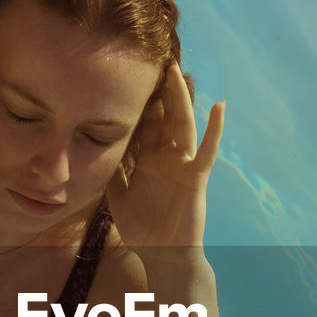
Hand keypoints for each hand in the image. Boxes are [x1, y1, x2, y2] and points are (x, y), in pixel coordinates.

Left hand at [106, 62, 224, 250]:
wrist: (163, 256)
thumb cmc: (143, 230)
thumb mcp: (118, 198)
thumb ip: (112, 173)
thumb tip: (97, 149)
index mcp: (149, 161)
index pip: (146, 124)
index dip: (140, 101)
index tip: (130, 74)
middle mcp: (167, 158)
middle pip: (164, 118)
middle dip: (160, 92)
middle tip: (154, 61)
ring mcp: (183, 165)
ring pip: (183, 126)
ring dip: (181, 100)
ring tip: (178, 73)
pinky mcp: (196, 177)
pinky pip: (206, 150)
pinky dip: (214, 129)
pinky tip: (219, 107)